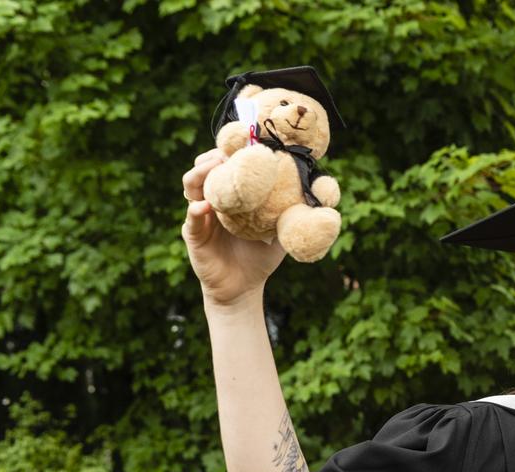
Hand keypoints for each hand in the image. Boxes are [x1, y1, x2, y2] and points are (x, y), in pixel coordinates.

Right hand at [181, 149, 285, 307]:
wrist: (245, 287)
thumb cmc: (262, 255)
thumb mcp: (281, 229)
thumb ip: (294, 210)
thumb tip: (323, 189)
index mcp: (233, 194)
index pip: (226, 163)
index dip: (232, 150)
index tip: (246, 142)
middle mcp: (213, 198)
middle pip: (204, 166)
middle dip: (214, 155)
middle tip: (229, 153)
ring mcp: (201, 214)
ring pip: (191, 184)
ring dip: (201, 173)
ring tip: (216, 167)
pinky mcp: (194, 234)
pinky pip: (191, 217)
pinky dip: (197, 209)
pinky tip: (206, 206)